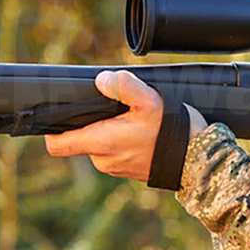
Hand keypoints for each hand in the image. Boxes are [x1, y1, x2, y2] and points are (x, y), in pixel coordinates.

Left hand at [44, 70, 205, 182]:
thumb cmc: (174, 131)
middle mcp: (103, 160)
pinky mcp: (127, 170)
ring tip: (131, 120)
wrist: (198, 160)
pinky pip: (113, 152)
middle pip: (79, 139)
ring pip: (97, 145)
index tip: (59, 116)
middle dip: (90, 123)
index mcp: (102, 143)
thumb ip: (123, 86)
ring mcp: (115, 167)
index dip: (52, 131)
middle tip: (112, 109)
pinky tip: (139, 132)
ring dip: (107, 131)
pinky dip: (120, 141)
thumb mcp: (150, 101)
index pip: (57, 145)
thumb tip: (101, 79)